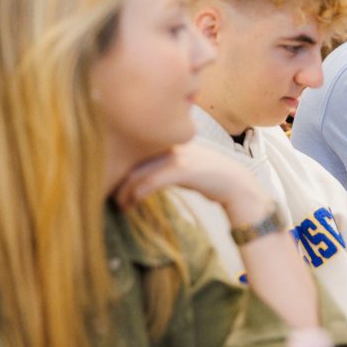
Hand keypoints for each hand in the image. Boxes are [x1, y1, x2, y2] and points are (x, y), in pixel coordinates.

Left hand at [114, 142, 267, 221]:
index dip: (121, 168)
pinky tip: (132, 203)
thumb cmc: (208, 177)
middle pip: (133, 160)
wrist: (236, 184)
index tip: (113, 185)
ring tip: (120, 205)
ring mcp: (178, 155)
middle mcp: (172, 144)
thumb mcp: (183, 166)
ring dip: (125, 191)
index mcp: (169, 141)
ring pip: (140, 172)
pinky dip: (139, 193)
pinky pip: (152, 181)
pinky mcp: (184, 169)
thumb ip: (163, 166)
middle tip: (111, 198)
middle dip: (119, 181)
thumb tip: (139, 178)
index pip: (136, 152)